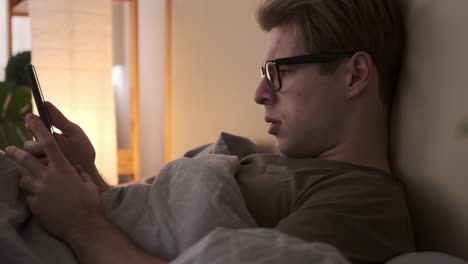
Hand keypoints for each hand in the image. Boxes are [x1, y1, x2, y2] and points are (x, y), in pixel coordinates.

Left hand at [6, 113, 101, 238]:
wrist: (84, 226)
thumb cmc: (90, 204)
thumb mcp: (87, 184)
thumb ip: (79, 174)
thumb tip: (75, 170)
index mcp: (64, 168)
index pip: (48, 142)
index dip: (38, 128)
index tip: (30, 117)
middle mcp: (49, 177)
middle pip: (25, 158)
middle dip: (14, 152)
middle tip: (8, 150)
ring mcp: (40, 191)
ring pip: (23, 179)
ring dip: (27, 180)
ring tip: (34, 185)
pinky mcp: (34, 205)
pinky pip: (28, 197)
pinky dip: (33, 197)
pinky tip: (43, 203)